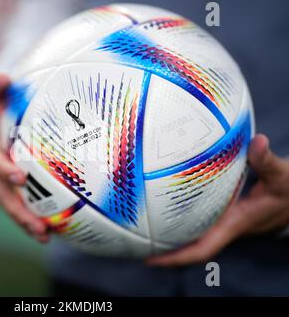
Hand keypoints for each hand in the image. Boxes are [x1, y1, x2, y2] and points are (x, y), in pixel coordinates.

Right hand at [0, 74, 48, 242]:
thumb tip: (2, 76)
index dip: (1, 168)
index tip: (20, 177)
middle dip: (16, 210)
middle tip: (37, 225)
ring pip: (9, 204)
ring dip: (25, 221)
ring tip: (45, 237)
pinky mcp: (10, 185)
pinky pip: (20, 203)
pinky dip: (33, 217)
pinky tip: (52, 231)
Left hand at [146, 134, 288, 265]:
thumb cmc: (287, 191)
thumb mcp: (281, 176)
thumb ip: (267, 161)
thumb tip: (257, 142)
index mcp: (233, 224)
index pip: (202, 248)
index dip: (176, 257)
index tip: (150, 259)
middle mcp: (221, 225)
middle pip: (186, 245)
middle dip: (160, 248)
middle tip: (130, 241)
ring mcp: (219, 219)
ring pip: (188, 232)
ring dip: (165, 232)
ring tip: (136, 223)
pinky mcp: (220, 211)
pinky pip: (194, 218)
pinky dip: (177, 215)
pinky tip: (160, 202)